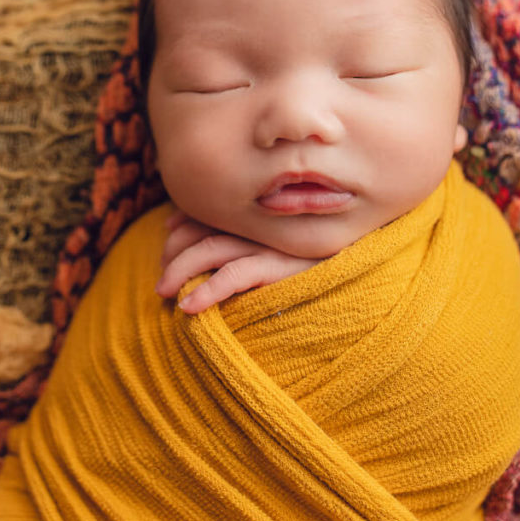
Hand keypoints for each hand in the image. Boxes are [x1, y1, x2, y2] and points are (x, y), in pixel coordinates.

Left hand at [155, 209, 318, 313]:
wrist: (357, 262)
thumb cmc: (309, 252)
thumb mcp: (270, 236)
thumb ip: (227, 227)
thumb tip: (171, 225)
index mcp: (252, 213)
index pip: (202, 215)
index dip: (178, 230)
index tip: (167, 248)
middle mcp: (254, 223)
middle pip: (198, 231)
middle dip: (172, 253)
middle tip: (162, 281)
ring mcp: (264, 242)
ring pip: (208, 251)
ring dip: (179, 272)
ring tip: (163, 293)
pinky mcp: (276, 265)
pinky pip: (233, 276)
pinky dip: (206, 291)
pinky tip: (188, 307)